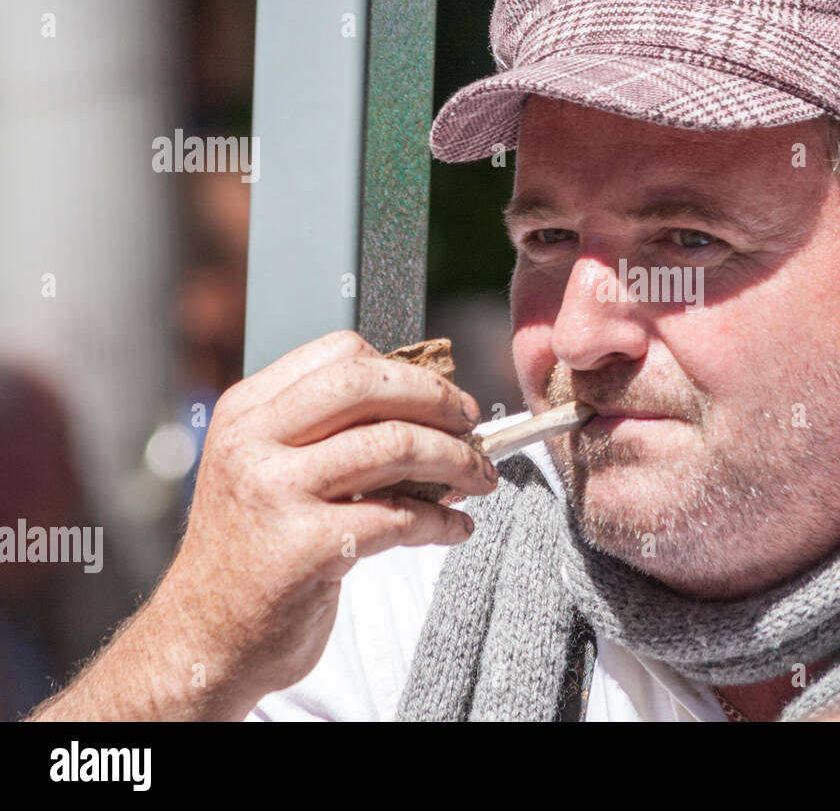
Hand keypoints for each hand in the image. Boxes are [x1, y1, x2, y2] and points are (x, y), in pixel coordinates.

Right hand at [29, 330, 496, 720]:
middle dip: (439, 401)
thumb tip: (434, 413)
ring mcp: (275, 492)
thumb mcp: (271, 471)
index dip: (406, 370)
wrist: (204, 640)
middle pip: (369, 386)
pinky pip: (400, 517)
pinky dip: (443, 521)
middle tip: (473, 427)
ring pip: (395, 446)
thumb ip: (332, 435)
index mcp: (247, 412)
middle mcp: (253, 442)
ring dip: (456, 461)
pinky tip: (456, 528)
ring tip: (480, 479)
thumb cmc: (254, 551)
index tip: (443, 397)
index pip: (340, 354)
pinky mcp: (302, 548)